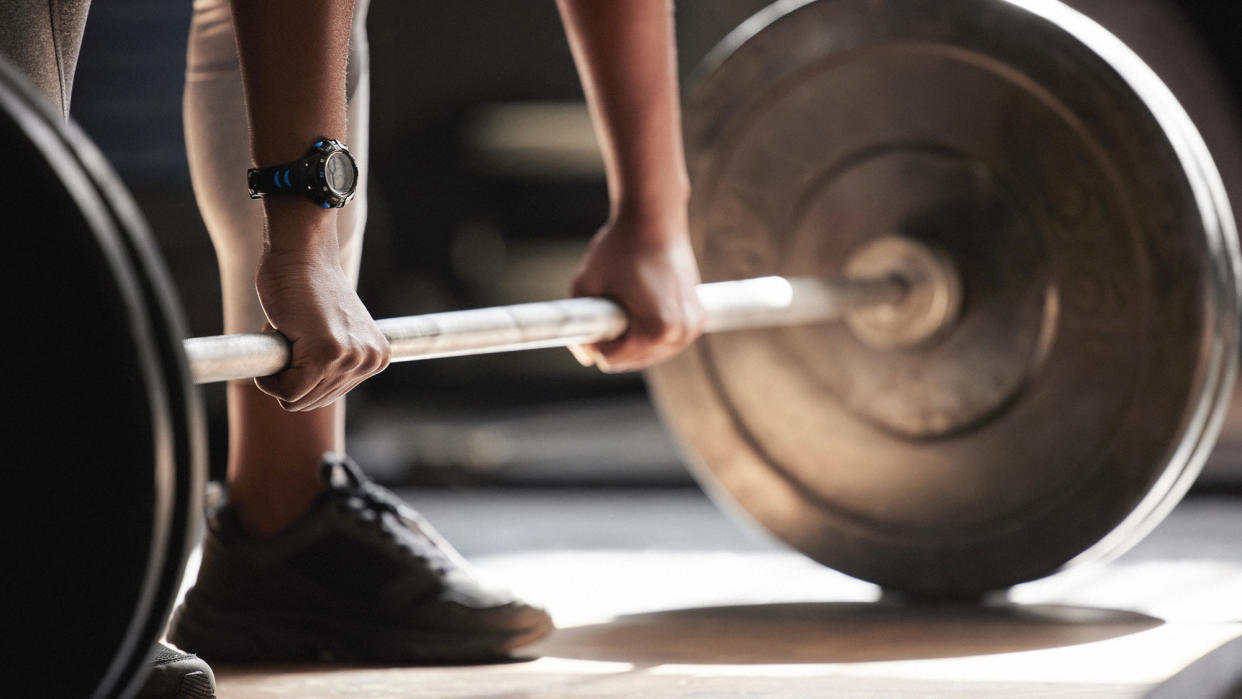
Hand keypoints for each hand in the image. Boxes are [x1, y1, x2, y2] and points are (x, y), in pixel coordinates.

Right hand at [252, 213, 389, 410]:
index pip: (328, 395)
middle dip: (290, 373)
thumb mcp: (336, 332)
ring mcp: (351, 359)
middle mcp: (370, 361)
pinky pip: (288, 392)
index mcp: (377, 358)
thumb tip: (315, 395)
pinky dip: (268, 377)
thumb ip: (336, 362)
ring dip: (278, 370)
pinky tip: (274, 337)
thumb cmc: (308, 287)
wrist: (301, 252)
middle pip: (314, 402)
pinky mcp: (326, 355)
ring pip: (298, 399)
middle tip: (293, 333)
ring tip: (289, 330)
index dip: (303, 373)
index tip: (304, 337)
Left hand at [568, 208, 704, 371]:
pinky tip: (644, 302)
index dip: (596, 336)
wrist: (654, 219)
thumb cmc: (618, 248)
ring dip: (632, 337)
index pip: (612, 360)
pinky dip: (649, 331)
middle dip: (616, 339)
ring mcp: (693, 328)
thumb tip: (588, 358)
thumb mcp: (584, 285)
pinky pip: (664, 341)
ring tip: (630, 298)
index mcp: (657, 330)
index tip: (599, 306)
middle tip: (614, 299)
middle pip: (632, 361)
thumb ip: (578, 326)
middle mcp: (681, 334)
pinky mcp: (698, 319)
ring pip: (649, 354)